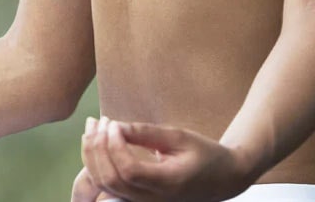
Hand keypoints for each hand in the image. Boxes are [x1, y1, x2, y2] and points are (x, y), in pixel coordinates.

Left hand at [76, 115, 255, 201]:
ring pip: (104, 184)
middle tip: (99, 121)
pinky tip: (97, 141)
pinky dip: (97, 163)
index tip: (113, 123)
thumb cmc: (205, 154)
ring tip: (94, 126)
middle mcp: (153, 199)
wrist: (222, 179)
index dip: (114, 146)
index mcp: (168, 183)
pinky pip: (108, 185)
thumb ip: (146, 133)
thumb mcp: (180, 137)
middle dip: (97, 148)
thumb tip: (114, 126)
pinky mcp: (137, 199)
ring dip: (92, 154)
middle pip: (110, 179)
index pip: (128, 171)